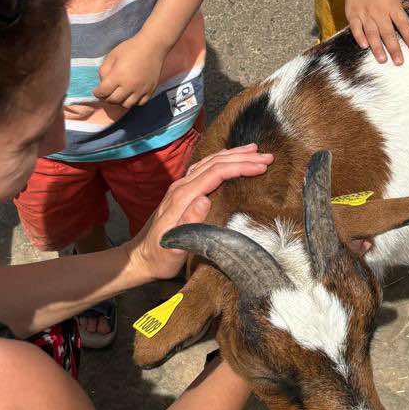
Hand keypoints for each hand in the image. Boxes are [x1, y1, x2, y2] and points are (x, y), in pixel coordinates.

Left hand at [95, 35, 169, 110]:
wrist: (152, 46)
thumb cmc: (130, 48)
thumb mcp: (112, 56)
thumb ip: (104, 70)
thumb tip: (103, 83)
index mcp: (118, 76)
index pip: (103, 92)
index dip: (97, 93)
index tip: (96, 91)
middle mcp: (129, 86)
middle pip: (113, 100)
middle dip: (106, 98)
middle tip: (105, 93)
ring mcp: (141, 90)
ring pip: (126, 105)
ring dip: (119, 102)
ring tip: (118, 94)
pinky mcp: (150, 90)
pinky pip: (139, 103)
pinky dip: (133, 101)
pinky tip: (131, 94)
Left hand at [129, 145, 273, 279]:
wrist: (141, 258)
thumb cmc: (160, 256)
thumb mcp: (174, 246)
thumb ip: (188, 222)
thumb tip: (205, 199)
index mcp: (182, 198)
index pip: (216, 173)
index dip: (240, 167)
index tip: (261, 167)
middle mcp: (181, 187)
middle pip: (215, 163)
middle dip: (242, 157)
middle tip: (267, 157)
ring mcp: (180, 187)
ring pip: (210, 162)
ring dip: (233, 155)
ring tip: (254, 151)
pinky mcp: (181, 192)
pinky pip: (204, 168)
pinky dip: (221, 160)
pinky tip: (229, 159)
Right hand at [344, 0, 408, 64]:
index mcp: (393, 6)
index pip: (404, 24)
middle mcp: (379, 11)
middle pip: (388, 32)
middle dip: (394, 48)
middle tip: (399, 62)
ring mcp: (365, 13)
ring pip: (372, 33)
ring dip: (377, 47)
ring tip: (382, 60)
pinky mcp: (352, 13)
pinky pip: (356, 28)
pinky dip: (360, 37)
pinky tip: (364, 46)